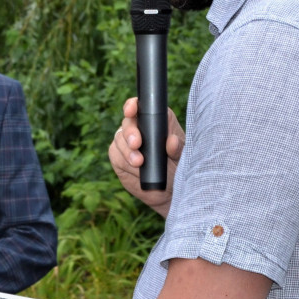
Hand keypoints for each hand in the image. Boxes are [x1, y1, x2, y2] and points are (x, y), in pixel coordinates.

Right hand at [109, 98, 184, 217]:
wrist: (170, 192)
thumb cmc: (180, 170)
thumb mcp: (184, 158)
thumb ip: (178, 149)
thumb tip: (171, 141)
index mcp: (158, 121)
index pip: (141, 106)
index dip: (133, 105)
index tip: (131, 111)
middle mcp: (141, 129)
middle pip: (128, 122)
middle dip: (130, 132)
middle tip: (137, 144)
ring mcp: (127, 143)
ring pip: (119, 138)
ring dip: (127, 150)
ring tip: (139, 163)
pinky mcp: (119, 157)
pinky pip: (115, 153)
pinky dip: (123, 160)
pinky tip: (133, 168)